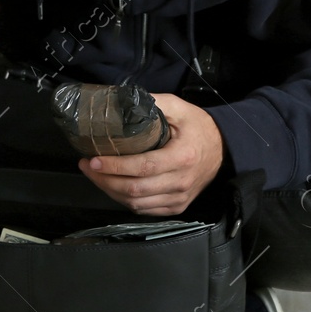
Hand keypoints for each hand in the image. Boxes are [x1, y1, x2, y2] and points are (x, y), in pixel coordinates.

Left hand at [78, 93, 222, 215]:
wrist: (224, 148)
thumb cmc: (199, 127)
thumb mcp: (179, 107)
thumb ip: (153, 102)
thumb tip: (121, 101)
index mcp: (181, 157)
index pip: (142, 167)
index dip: (114, 166)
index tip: (94, 159)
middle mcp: (180, 182)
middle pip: (135, 190)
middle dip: (104, 180)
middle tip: (87, 166)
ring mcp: (180, 197)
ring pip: (137, 204)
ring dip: (111, 192)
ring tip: (96, 176)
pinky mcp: (178, 206)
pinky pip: (146, 210)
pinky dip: (126, 201)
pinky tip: (114, 187)